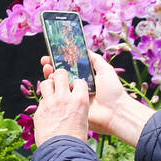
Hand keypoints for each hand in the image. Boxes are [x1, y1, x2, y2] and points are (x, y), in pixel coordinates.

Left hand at [33, 67, 89, 143]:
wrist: (62, 150)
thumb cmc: (75, 138)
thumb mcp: (83, 119)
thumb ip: (77, 106)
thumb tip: (72, 100)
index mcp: (79, 100)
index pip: (79, 81)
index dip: (76, 84)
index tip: (74, 89)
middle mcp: (64, 98)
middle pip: (60, 74)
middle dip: (60, 76)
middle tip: (60, 83)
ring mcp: (50, 103)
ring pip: (46, 82)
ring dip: (49, 86)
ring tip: (51, 93)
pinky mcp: (39, 110)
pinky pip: (41, 100)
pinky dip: (44, 103)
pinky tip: (48, 111)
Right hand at [38, 53, 155, 146]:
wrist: (114, 112)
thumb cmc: (112, 91)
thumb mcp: (105, 70)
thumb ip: (95, 59)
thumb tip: (84, 49)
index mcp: (84, 77)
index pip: (69, 66)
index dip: (60, 60)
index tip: (52, 54)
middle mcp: (76, 86)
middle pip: (60, 75)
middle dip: (51, 67)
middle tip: (46, 62)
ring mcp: (71, 97)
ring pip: (56, 85)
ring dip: (49, 76)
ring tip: (48, 70)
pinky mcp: (69, 107)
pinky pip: (57, 98)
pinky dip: (51, 91)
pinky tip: (51, 83)